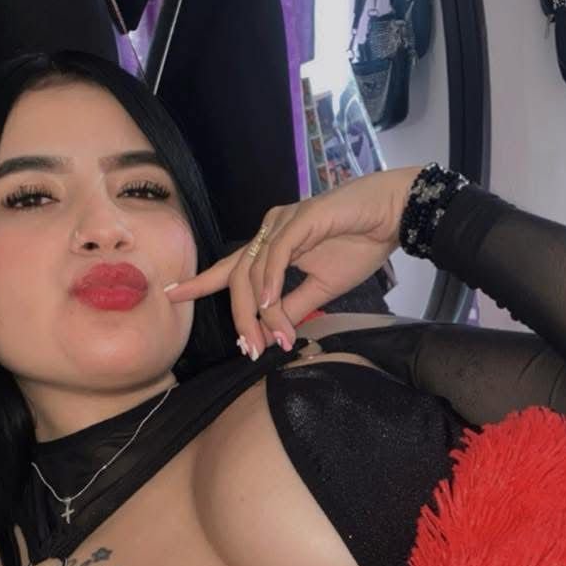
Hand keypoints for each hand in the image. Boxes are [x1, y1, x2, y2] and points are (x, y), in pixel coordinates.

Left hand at [165, 166, 421, 357]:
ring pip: (254, 269)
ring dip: (258, 309)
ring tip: (265, 339)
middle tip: (247, 349)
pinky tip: (269, 304)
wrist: (394, 216)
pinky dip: (271, 281)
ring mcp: (283, 222)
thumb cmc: (359, 245)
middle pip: (237, 277)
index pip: (228, 269)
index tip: (171, 295)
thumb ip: (291, 308)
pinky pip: (277, 253)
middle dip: (239, 317)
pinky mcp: (302, 218)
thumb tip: (271, 335)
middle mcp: (270, 231)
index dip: (199, 282)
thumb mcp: (321, 289)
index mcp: (271, 247)